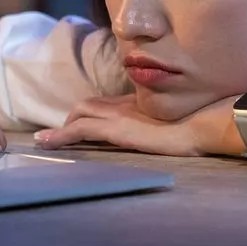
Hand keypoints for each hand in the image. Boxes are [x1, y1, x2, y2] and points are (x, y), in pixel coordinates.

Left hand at [33, 94, 239, 156]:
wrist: (199, 125)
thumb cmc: (196, 123)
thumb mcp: (176, 118)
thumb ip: (164, 118)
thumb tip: (168, 127)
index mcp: (138, 102)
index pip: (106, 103)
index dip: (91, 111)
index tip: (81, 121)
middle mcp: (125, 104)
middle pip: (89, 105)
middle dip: (74, 117)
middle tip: (64, 133)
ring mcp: (118, 115)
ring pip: (80, 113)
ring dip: (64, 127)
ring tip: (48, 139)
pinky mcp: (114, 128)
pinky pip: (80, 129)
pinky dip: (60, 135)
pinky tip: (47, 142)